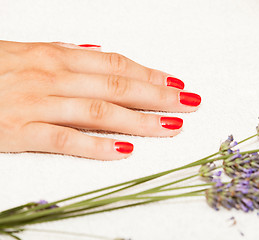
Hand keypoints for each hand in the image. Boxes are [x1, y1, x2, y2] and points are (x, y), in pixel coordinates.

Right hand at [0, 41, 200, 159]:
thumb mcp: (28, 51)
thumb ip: (64, 52)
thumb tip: (96, 50)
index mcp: (55, 56)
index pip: (114, 65)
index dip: (148, 74)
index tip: (175, 83)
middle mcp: (51, 76)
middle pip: (116, 86)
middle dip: (157, 95)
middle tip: (187, 103)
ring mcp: (37, 104)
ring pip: (99, 112)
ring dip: (140, 120)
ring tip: (171, 126)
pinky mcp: (20, 131)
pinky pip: (65, 140)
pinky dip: (97, 146)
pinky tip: (125, 151)